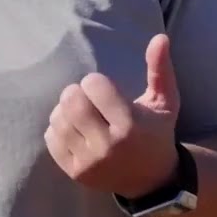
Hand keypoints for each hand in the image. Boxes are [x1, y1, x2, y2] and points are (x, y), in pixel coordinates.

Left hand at [44, 33, 180, 198]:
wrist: (153, 179)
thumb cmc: (156, 132)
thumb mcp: (165, 102)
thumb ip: (160, 69)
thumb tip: (159, 37)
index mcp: (130, 125)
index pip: (92, 85)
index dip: (96, 82)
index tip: (105, 90)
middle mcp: (108, 146)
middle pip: (71, 101)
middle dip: (76, 92)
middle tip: (87, 98)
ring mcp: (90, 162)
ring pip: (58, 118)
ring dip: (66, 110)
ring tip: (82, 114)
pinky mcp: (75, 172)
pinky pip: (50, 138)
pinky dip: (58, 129)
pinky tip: (75, 131)